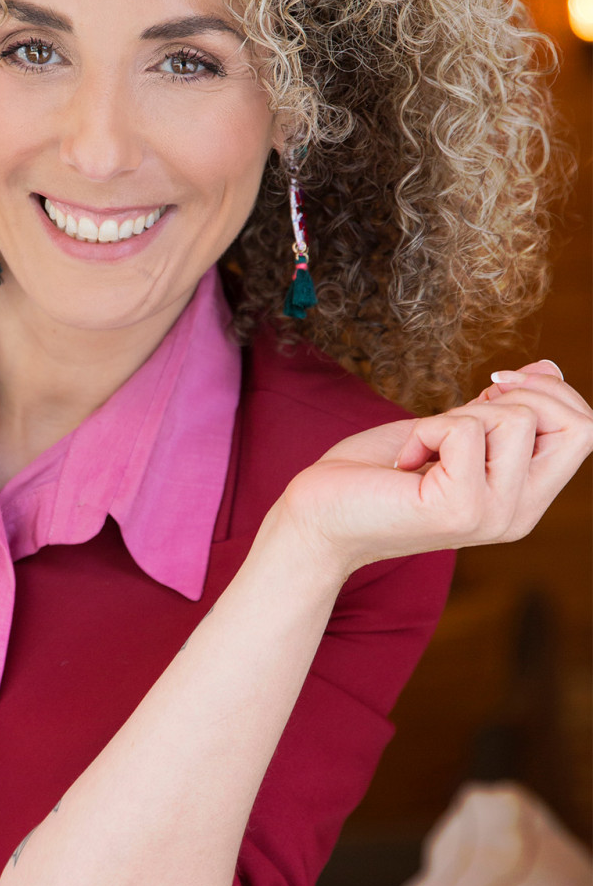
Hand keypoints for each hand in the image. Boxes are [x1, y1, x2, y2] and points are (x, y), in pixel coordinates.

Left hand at [277, 359, 592, 575]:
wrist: (319, 517)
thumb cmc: (376, 475)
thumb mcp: (450, 430)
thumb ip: (501, 409)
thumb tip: (550, 368)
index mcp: (526, 498)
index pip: (585, 431)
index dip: (550, 392)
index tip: (495, 386)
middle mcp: (520, 514)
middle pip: (577, 424)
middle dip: (521, 394)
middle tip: (463, 410)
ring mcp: (494, 515)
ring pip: (516, 418)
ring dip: (459, 413)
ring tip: (425, 447)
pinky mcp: (460, 507)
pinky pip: (465, 429)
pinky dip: (428, 429)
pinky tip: (406, 462)